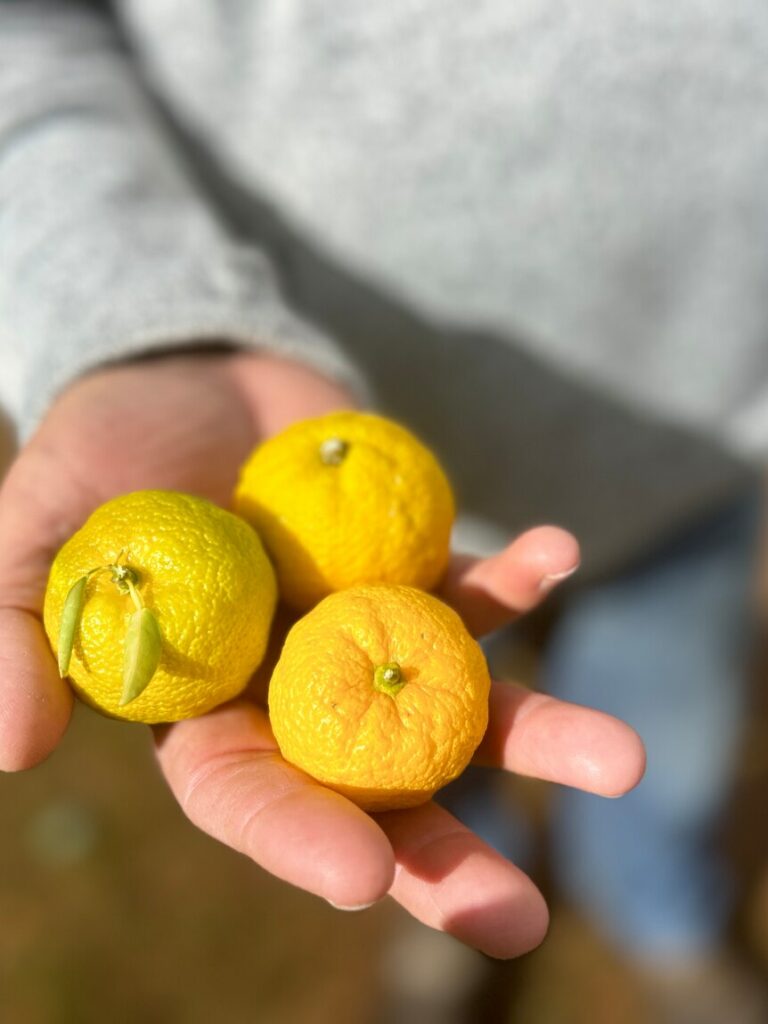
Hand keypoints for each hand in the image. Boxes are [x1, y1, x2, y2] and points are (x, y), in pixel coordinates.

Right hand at [0, 350, 644, 958]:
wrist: (189, 369)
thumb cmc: (102, 451)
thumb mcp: (38, 528)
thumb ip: (17, 627)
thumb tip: (14, 747)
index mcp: (210, 709)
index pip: (250, 798)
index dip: (299, 840)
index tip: (363, 880)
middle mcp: (302, 688)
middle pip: (376, 788)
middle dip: (446, 853)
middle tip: (521, 916)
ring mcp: (370, 629)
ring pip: (457, 701)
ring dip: (537, 730)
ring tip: (618, 761)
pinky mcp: (415, 565)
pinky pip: (474, 586)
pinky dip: (518, 578)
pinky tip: (554, 553)